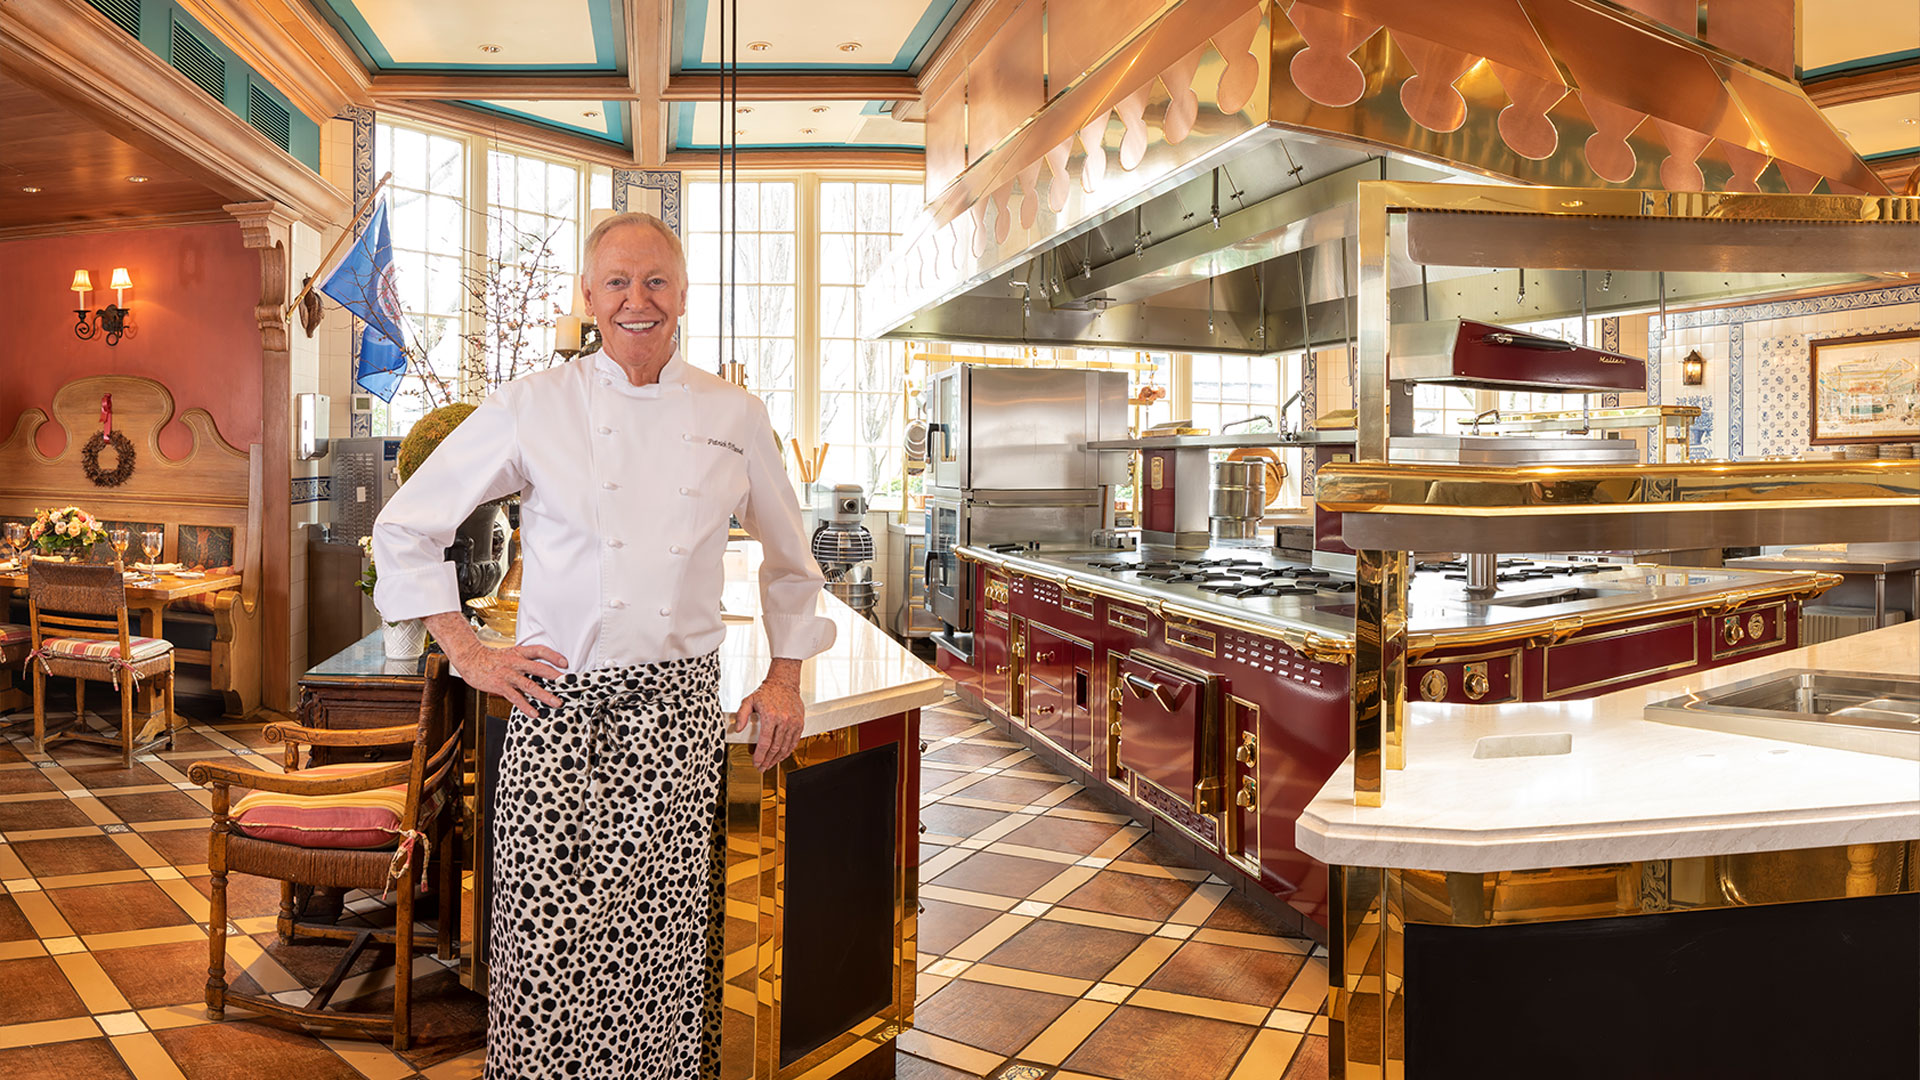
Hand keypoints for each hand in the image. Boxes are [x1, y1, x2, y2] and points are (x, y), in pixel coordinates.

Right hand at [424, 610, 566, 715]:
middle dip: (554, 676)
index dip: (553, 655)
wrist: (470, 660)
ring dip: (544, 695)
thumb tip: (543, 668)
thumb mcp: (510, 654)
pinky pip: (515, 697)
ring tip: (556, 702)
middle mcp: (515, 662)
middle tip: (567, 683)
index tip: (565, 662)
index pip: (539, 650)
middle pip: (538, 668)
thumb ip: (525, 660)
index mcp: (519, 653)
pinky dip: (526, 706)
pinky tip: (534, 713)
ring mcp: (508, 675)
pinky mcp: (500, 686)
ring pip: (529, 685)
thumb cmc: (492, 659)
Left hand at [733, 658, 804, 769]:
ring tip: (770, 764)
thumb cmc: (767, 692)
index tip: (756, 763)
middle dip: (768, 761)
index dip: (760, 756)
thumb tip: (738, 728)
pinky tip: (782, 756)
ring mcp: (793, 722)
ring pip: (785, 747)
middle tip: (762, 767)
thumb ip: (741, 715)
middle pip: (775, 748)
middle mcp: (784, 720)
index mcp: (770, 716)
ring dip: (777, 759)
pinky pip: (794, 741)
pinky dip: (788, 751)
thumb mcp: (749, 700)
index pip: (765, 743)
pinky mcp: (800, 723)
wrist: (784, 683)